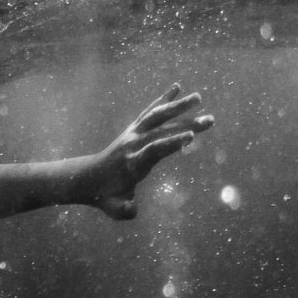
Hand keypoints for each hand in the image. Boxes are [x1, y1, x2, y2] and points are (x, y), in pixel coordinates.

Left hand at [82, 82, 214, 219]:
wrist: (87, 178)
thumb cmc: (105, 196)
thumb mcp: (113, 208)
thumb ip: (123, 210)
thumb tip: (132, 210)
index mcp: (132, 163)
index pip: (153, 150)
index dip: (171, 143)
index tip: (191, 136)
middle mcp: (132, 144)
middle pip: (159, 130)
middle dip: (184, 124)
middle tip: (210, 120)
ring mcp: (131, 134)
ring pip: (155, 116)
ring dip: (177, 106)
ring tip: (199, 97)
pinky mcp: (133, 129)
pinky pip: (149, 112)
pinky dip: (162, 99)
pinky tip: (177, 87)